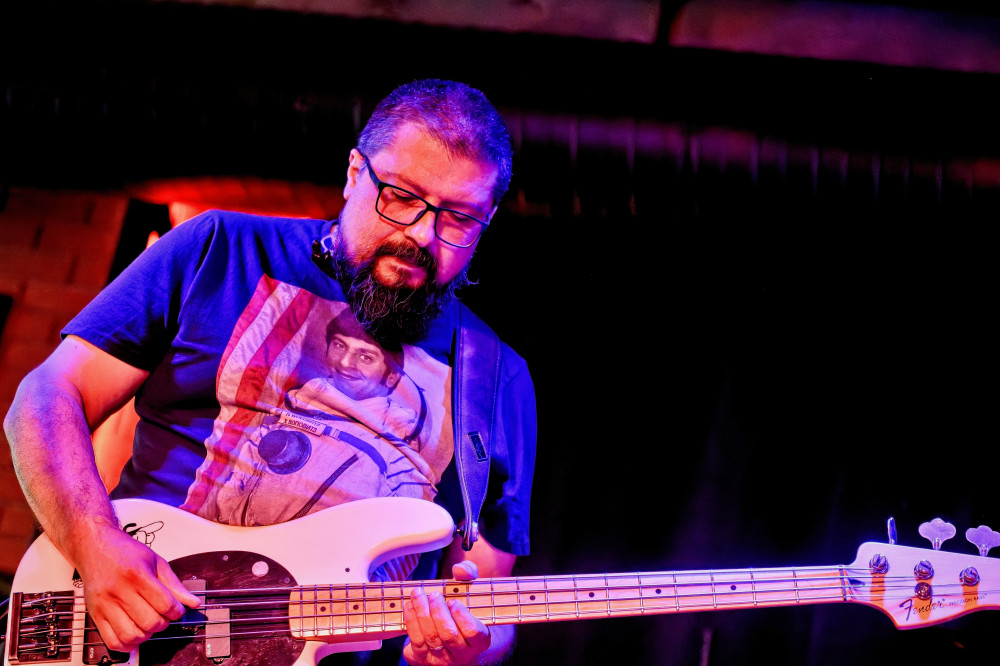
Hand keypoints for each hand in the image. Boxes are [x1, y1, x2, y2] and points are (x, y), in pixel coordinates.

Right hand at [75, 522, 200, 651]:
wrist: (95, 547)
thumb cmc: (126, 552)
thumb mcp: (156, 561)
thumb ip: (174, 584)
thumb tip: (193, 603)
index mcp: (137, 575)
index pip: (165, 604)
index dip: (177, 611)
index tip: (178, 610)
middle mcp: (119, 591)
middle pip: (149, 622)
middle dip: (164, 624)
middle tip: (164, 616)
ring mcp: (105, 604)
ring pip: (131, 635)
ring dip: (147, 635)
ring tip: (149, 624)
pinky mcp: (95, 614)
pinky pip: (111, 641)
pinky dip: (127, 645)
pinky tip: (135, 635)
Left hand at [401, 561, 491, 664]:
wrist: (450, 640)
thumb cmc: (461, 612)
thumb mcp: (469, 593)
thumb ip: (468, 577)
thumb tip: (460, 569)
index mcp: (479, 641)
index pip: (473, 632)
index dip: (463, 616)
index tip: (453, 601)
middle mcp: (461, 655)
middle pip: (449, 635)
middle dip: (438, 612)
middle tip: (433, 595)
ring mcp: (441, 660)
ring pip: (430, 638)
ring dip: (421, 613)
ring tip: (418, 594)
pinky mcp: (422, 660)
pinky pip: (415, 641)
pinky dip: (411, 621)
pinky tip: (410, 605)